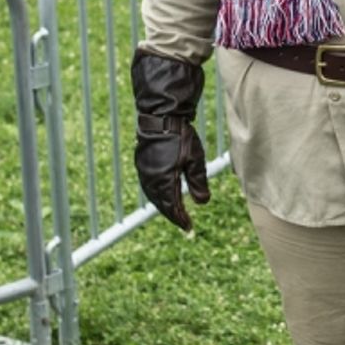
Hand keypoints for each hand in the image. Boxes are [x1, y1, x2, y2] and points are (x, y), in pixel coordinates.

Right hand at [135, 113, 209, 230]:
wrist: (161, 116)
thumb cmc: (181, 136)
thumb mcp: (195, 159)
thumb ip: (198, 182)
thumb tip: (202, 203)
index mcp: (164, 180)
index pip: (172, 207)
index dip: (180, 219)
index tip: (189, 227)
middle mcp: (151, 179)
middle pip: (161, 204)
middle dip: (172, 215)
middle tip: (183, 223)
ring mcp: (144, 171)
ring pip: (153, 196)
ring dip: (163, 206)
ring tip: (174, 212)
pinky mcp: (142, 164)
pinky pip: (148, 186)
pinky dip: (156, 195)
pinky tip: (162, 195)